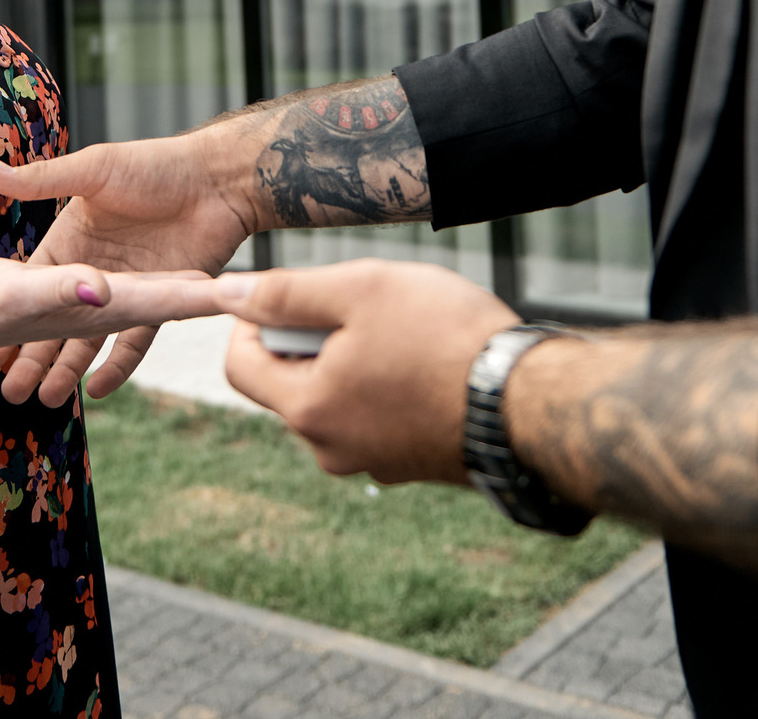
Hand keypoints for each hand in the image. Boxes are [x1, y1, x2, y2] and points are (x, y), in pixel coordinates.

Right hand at [0, 124, 265, 403]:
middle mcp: (96, 269)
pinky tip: (98, 388)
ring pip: (91, 338)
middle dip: (34, 355)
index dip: (12, 315)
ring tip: (45, 398)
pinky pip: (134, 344)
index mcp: (73, 238)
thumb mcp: (93, 169)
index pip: (34, 285)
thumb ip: (42, 179)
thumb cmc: (155, 166)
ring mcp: (127, 290)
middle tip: (10, 390)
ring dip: (68, 367)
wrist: (217, 180)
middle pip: (58, 320)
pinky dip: (117, 366)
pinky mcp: (159, 306)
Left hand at [219, 260, 514, 484]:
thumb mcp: (360, 291)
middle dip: (312, 338)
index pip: (239, 365)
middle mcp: (330, 450)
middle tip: (363, 306)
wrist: (529, 403)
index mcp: (307, 410)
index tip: (293, 293)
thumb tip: (227, 294)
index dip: (253, 321)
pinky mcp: (412, 466)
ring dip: (353, 361)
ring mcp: (373, 463)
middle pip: (289, 382)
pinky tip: (429, 361)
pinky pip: (376, 418)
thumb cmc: (445, 339)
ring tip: (404, 331)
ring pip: (335, 399)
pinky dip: (386, 386)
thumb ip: (286, 293)